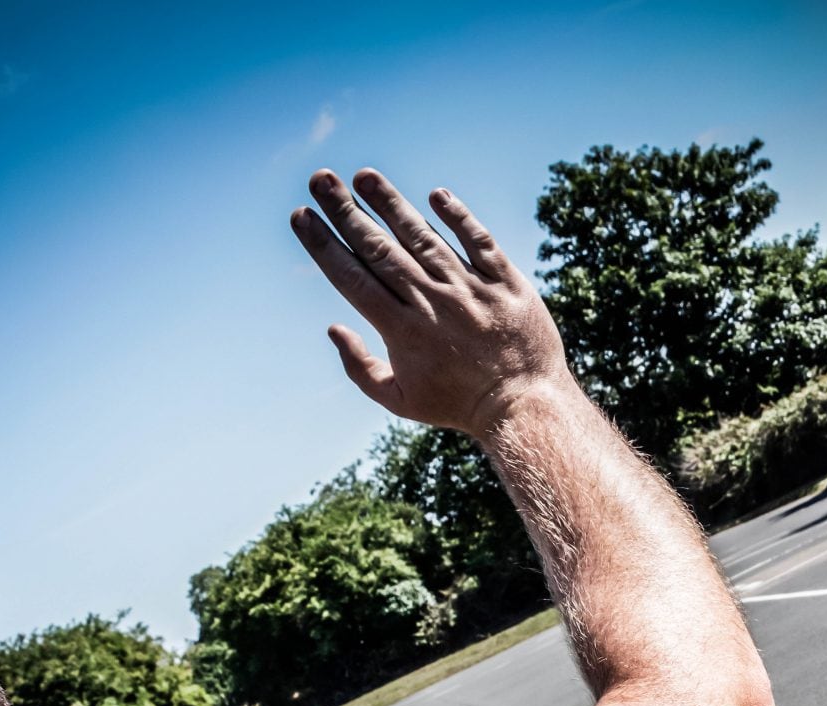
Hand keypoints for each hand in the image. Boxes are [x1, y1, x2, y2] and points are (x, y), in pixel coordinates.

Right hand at [291, 170, 567, 439]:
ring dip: (391, 204)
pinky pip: (478, 242)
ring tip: (364, 176)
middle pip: (380, 249)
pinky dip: (458, 218)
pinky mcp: (505, 283)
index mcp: (402, 331)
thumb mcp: (401, 401)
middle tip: (320, 178)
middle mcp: (432, 303)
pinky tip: (436, 195)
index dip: (323, 245)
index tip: (301, 215)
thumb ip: (360, 367)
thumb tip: (332, 328)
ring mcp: (470, 290)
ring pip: (424, 238)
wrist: (525, 407)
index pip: (352, 278)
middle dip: (346, 211)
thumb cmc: (458, 405)